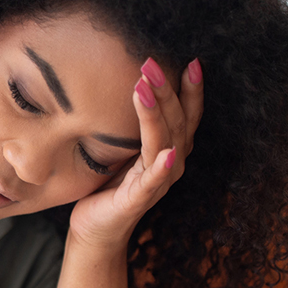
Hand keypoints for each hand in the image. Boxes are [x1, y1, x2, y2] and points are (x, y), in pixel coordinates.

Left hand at [67, 57, 203, 250]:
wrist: (95, 227)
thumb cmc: (111, 183)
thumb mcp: (126, 146)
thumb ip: (137, 122)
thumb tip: (133, 80)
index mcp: (170, 149)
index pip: (186, 115)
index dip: (192, 90)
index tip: (192, 61)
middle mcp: (172, 165)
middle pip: (175, 122)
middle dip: (166, 91)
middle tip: (151, 62)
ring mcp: (157, 184)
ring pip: (163, 144)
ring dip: (156, 116)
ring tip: (143, 88)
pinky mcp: (138, 201)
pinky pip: (152, 183)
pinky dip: (162, 169)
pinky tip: (167, 155)